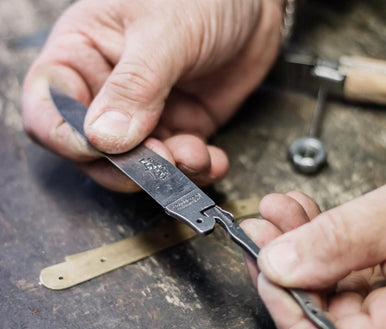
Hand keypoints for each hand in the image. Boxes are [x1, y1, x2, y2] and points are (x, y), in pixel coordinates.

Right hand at [23, 0, 282, 191]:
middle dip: (125, 166)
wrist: (254, 7)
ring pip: (137, 165)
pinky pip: (178, 163)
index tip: (101, 149)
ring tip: (194, 155)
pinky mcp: (178, 128)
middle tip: (158, 162)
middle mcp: (108, 91)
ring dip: (165, 172)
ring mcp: (145, 116)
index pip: (50, 107)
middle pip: (93, 150)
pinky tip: (213, 159)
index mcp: (83, 54)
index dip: (66, 137)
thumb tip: (104, 138)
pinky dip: (195, 170)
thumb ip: (135, 85)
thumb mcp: (165, 31)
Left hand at [241, 168, 385, 328]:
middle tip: (260, 230)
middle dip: (280, 268)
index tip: (267, 270)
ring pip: (324, 291)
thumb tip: (278, 265)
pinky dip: (316, 242)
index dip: (289, 316)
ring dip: (292, 248)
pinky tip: (302, 215)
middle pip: (318, 321)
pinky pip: (341, 273)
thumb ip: (339, 241)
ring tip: (278, 213)